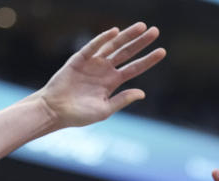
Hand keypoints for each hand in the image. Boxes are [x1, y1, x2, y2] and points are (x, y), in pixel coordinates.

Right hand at [37, 23, 165, 127]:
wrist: (55, 111)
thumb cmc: (79, 115)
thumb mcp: (105, 110)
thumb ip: (122, 100)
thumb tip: (143, 93)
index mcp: (112, 82)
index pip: (134, 68)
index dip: (148, 60)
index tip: (162, 51)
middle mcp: (105, 70)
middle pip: (127, 52)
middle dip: (141, 42)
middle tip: (156, 31)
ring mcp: (92, 63)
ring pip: (113, 46)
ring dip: (127, 36)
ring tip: (142, 27)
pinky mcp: (79, 59)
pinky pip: (93, 47)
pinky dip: (103, 39)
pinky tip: (115, 32)